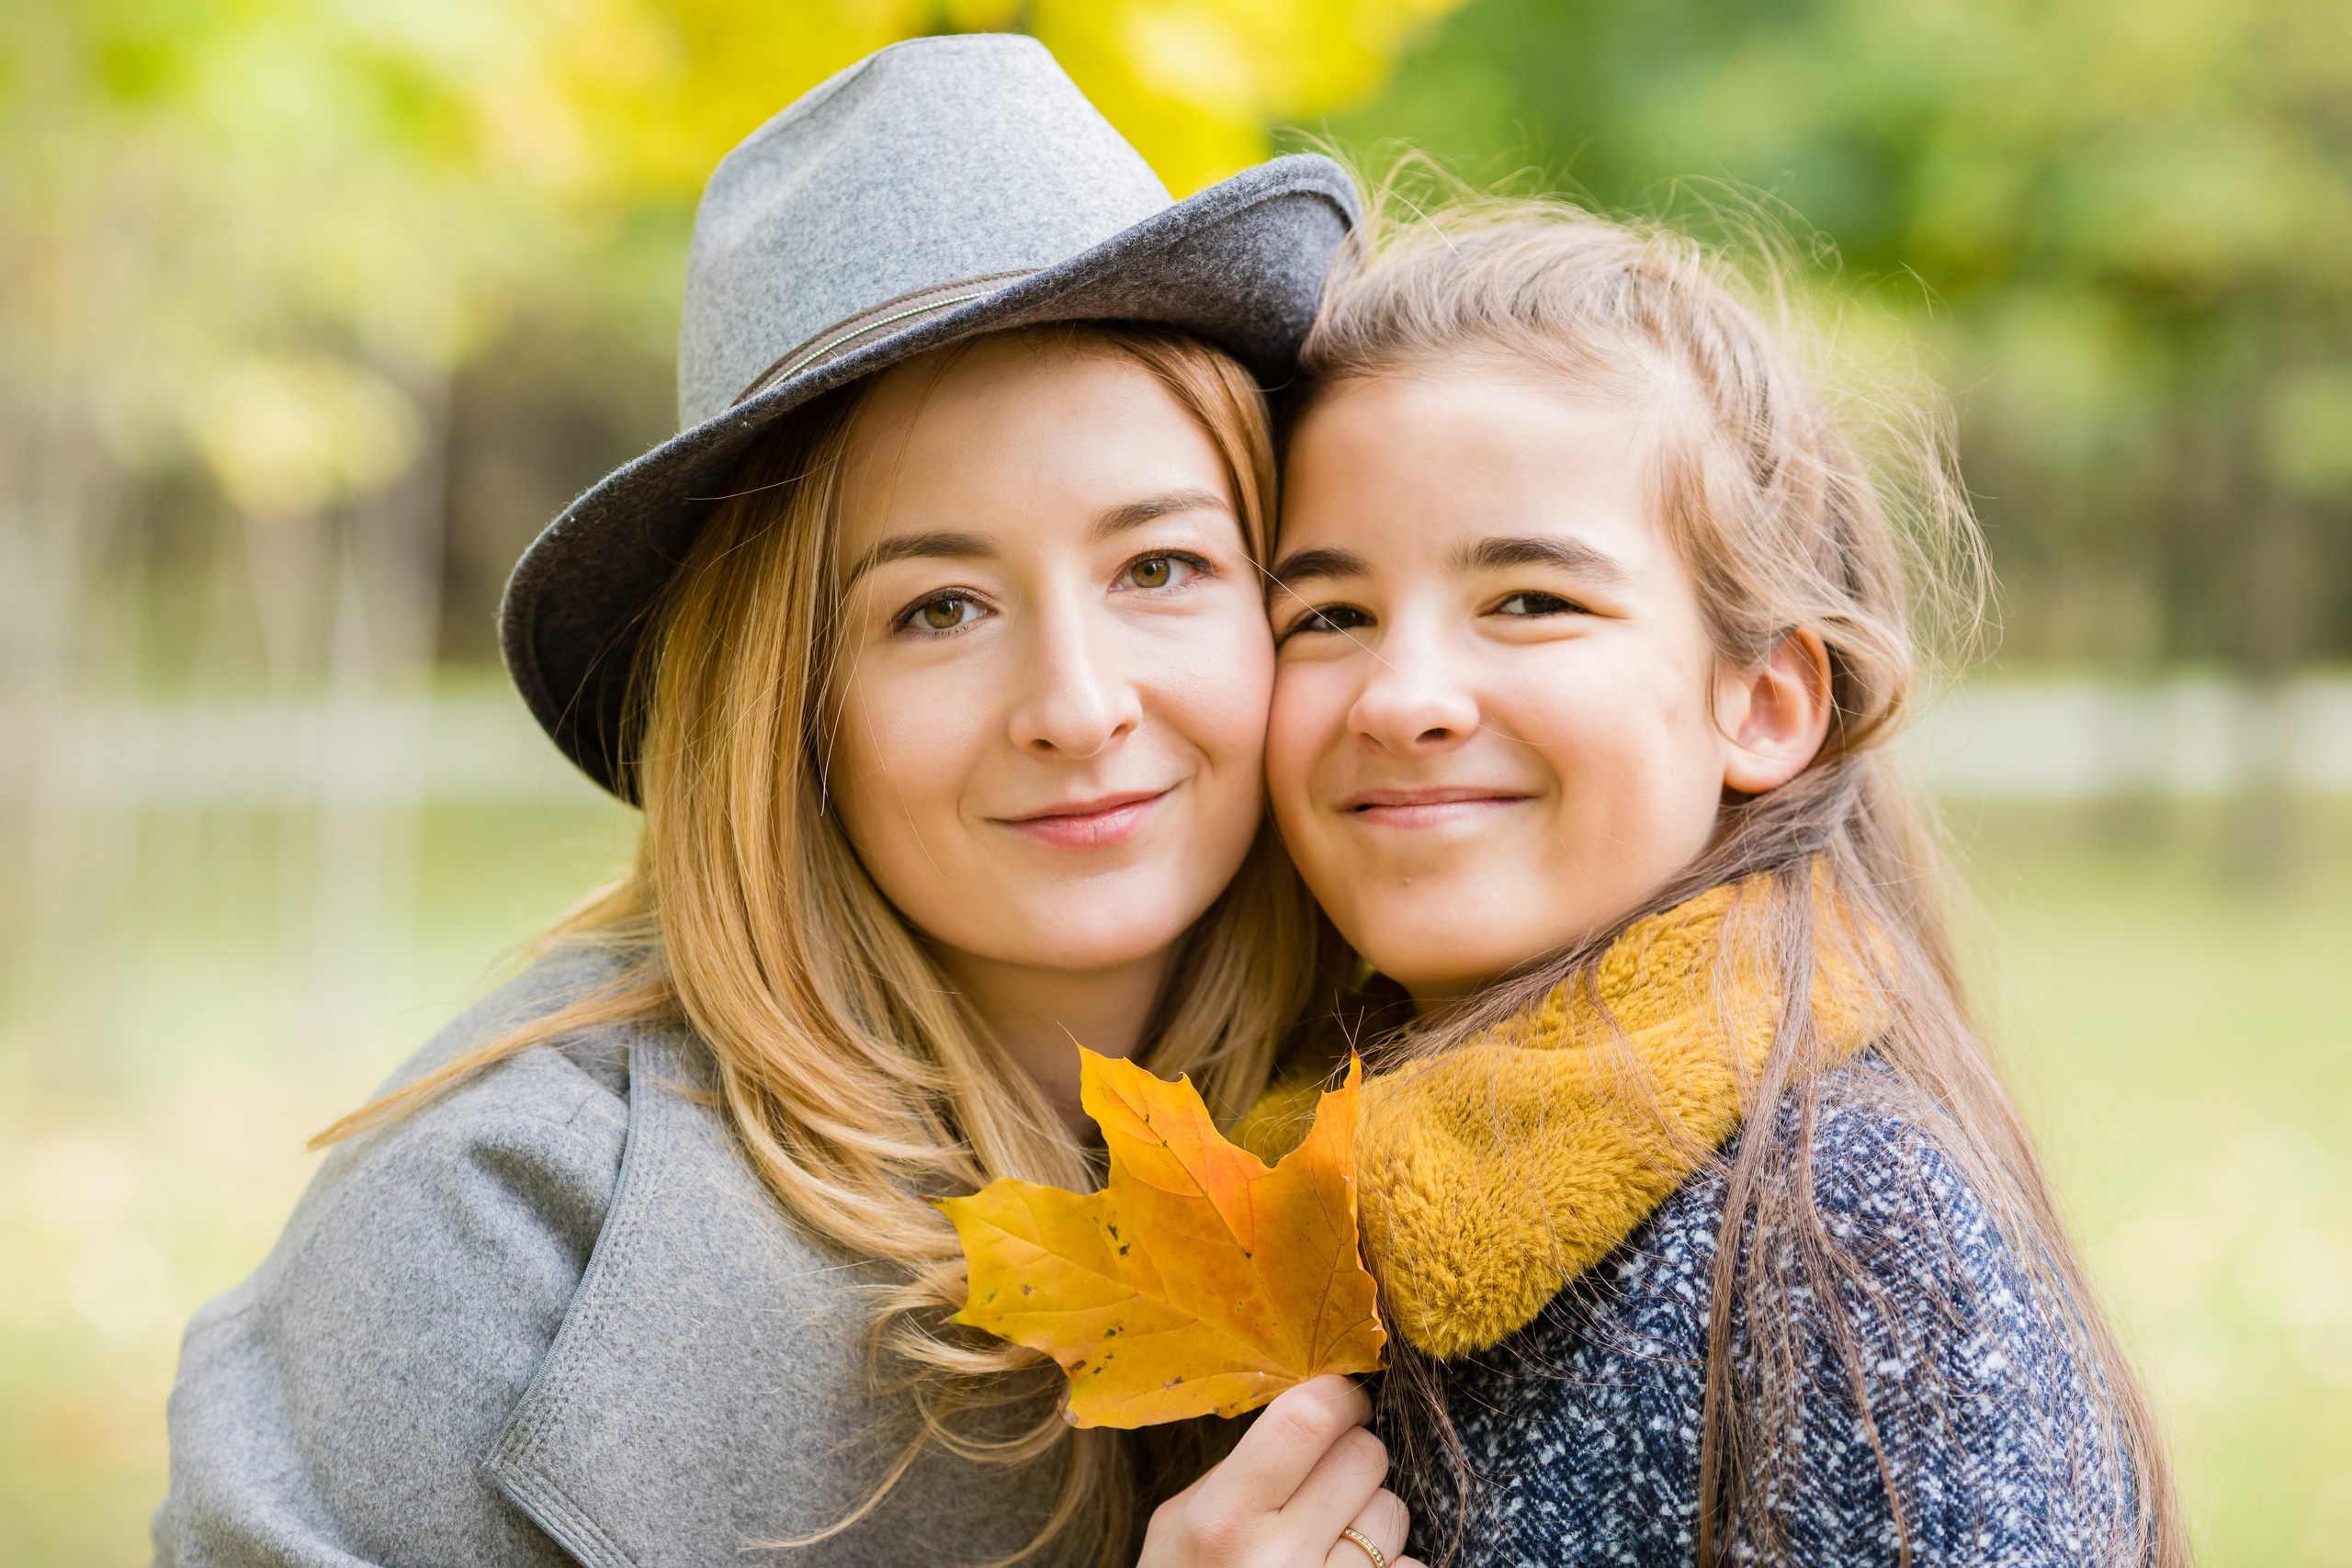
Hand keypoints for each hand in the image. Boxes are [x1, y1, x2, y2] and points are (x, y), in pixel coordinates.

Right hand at [1137, 1375, 1420, 1567]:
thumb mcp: (1177, 1528)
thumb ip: (1235, 1469)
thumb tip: (1308, 1414)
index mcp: (1224, 1520)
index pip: (1309, 1418)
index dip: (1338, 1395)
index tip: (1340, 1400)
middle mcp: (1279, 1560)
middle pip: (1365, 1456)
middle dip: (1353, 1458)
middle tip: (1326, 1482)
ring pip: (1394, 1513)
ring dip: (1372, 1519)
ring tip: (1329, 1544)